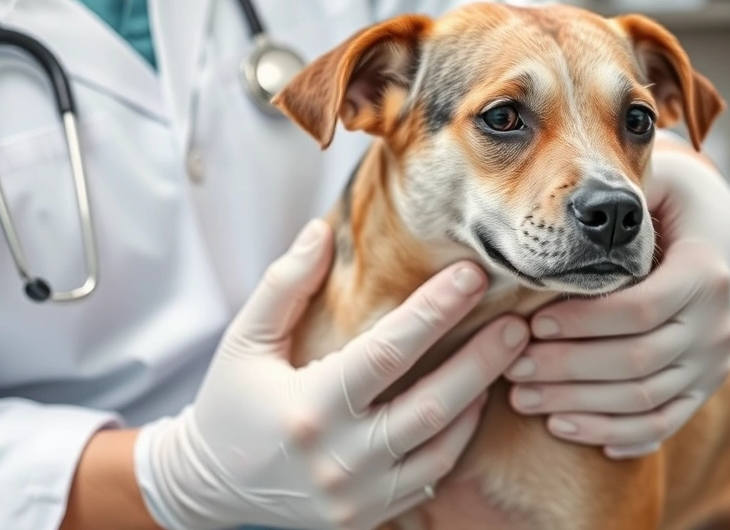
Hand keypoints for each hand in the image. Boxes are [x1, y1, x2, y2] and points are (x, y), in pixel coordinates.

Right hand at [137, 219, 528, 529]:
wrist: (210, 486)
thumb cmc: (229, 404)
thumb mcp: (245, 340)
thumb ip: (284, 285)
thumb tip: (322, 229)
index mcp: (307, 408)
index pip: (387, 352)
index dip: (435, 310)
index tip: (472, 275)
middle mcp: (337, 459)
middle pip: (432, 406)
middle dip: (483, 361)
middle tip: (518, 325)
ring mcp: (356, 496)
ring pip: (441, 448)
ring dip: (479, 400)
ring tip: (505, 358)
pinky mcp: (367, 518)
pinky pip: (429, 478)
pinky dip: (456, 439)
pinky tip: (471, 403)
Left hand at [504, 139, 729, 458]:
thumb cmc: (674, 206)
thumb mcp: (656, 184)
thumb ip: (618, 194)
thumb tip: (569, 202)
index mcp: (705, 273)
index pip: (638, 311)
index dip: (581, 322)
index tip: (532, 322)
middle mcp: (718, 326)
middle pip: (636, 362)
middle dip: (566, 369)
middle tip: (512, 367)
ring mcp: (714, 364)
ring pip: (644, 401)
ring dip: (578, 406)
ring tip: (523, 398)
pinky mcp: (704, 388)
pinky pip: (661, 424)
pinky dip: (614, 433)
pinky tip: (565, 427)